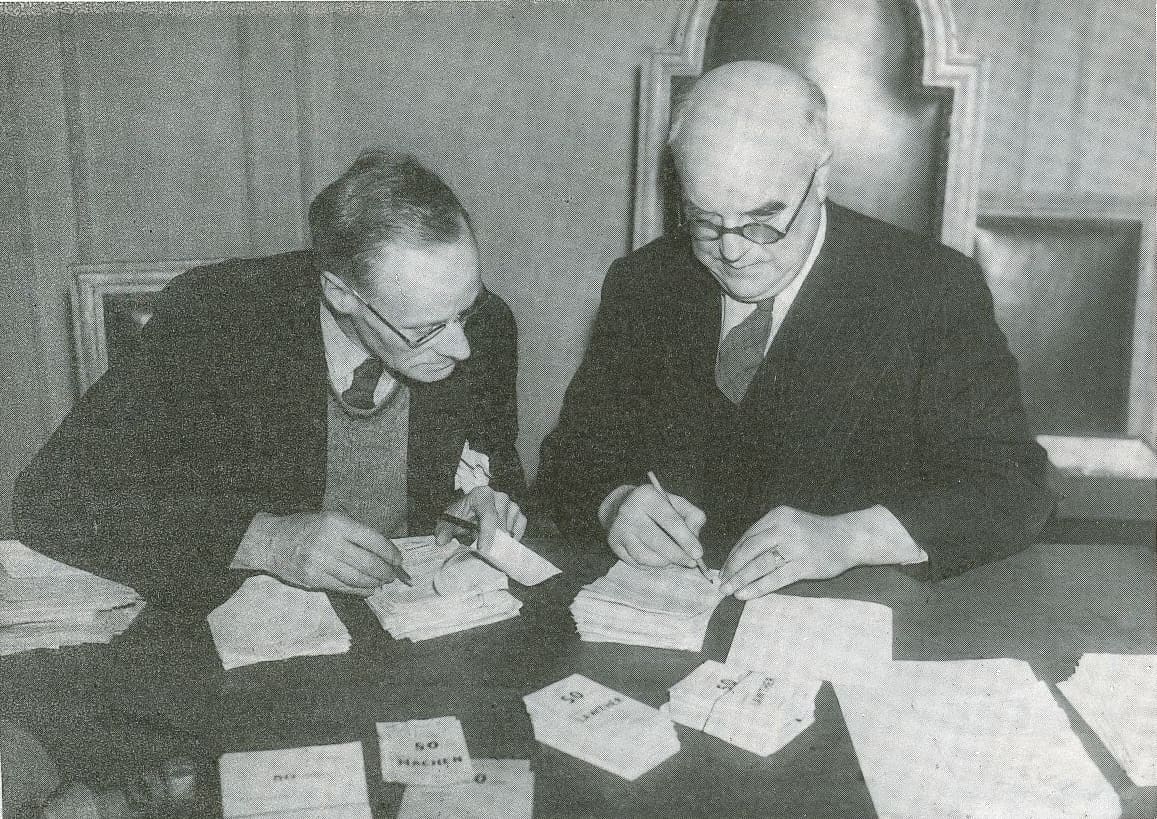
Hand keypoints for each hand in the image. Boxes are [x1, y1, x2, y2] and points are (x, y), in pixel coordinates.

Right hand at [263, 511, 403, 595]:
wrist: (271, 541)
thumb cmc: (305, 527)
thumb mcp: (331, 518)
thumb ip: (355, 533)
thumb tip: (384, 552)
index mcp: (337, 523)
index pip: (374, 540)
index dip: (390, 553)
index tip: (398, 560)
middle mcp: (330, 543)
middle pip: (368, 563)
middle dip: (386, 571)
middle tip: (393, 574)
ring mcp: (321, 563)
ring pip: (358, 578)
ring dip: (375, 582)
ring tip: (382, 582)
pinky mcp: (314, 579)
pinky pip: (344, 587)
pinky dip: (360, 590)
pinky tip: (368, 589)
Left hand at [436, 486, 526, 554]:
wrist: (468, 514)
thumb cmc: (459, 517)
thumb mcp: (447, 523)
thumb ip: (443, 531)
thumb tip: (441, 541)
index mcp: (482, 495)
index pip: (489, 515)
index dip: (487, 534)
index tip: (483, 551)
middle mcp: (499, 497)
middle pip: (501, 525)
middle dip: (492, 541)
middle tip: (483, 555)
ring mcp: (511, 505)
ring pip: (510, 529)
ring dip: (499, 540)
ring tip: (487, 545)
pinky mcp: (518, 514)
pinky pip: (518, 530)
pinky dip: (510, 538)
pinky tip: (499, 541)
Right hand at [601, 484, 705, 567]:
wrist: (620, 506)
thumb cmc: (655, 506)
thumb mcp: (675, 503)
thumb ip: (692, 516)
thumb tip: (695, 539)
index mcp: (647, 495)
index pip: (670, 520)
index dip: (686, 539)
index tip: (698, 554)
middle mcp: (629, 510)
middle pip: (657, 540)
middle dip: (678, 555)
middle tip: (691, 563)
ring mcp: (620, 528)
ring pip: (646, 555)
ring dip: (664, 562)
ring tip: (674, 559)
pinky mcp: (614, 543)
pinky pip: (637, 561)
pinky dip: (652, 564)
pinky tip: (659, 560)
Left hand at [718, 505, 919, 598]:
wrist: (849, 538)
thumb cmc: (816, 533)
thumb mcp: (790, 524)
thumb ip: (769, 535)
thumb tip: (740, 557)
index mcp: (777, 516)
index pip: (747, 537)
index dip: (733, 555)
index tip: (724, 569)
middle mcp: (783, 528)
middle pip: (749, 550)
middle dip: (732, 568)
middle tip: (721, 582)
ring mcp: (794, 547)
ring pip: (759, 565)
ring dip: (741, 579)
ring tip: (729, 591)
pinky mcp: (804, 565)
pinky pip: (775, 578)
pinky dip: (757, 587)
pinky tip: (745, 594)